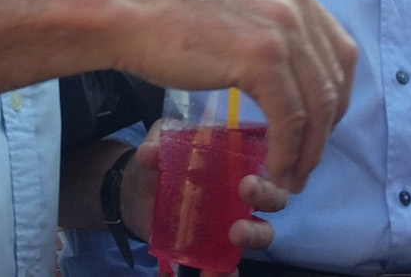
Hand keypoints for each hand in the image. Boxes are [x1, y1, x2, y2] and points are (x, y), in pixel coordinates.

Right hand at [109, 0, 356, 192]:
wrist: (129, 15)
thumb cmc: (171, 18)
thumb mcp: (239, 8)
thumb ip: (272, 28)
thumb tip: (297, 70)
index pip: (340, 52)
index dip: (334, 99)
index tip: (317, 131)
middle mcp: (295, 1)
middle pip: (335, 80)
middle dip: (325, 130)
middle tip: (304, 161)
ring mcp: (280, 28)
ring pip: (317, 105)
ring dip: (309, 150)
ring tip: (290, 176)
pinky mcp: (261, 57)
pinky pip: (290, 118)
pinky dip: (288, 152)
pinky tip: (275, 169)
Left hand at [121, 122, 290, 275]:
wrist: (137, 195)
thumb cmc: (159, 162)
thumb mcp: (156, 147)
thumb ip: (155, 147)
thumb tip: (150, 153)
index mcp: (234, 160)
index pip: (265, 158)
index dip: (271, 162)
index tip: (250, 170)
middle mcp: (242, 192)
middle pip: (273, 195)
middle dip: (268, 195)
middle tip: (247, 191)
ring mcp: (233, 221)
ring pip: (262, 230)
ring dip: (256, 234)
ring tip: (237, 235)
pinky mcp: (218, 247)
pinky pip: (232, 261)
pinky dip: (229, 270)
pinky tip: (224, 271)